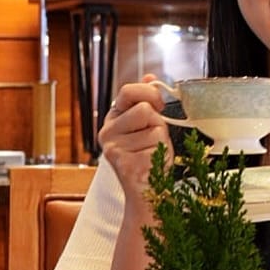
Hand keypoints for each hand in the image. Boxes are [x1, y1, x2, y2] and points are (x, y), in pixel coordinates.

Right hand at [98, 75, 171, 197]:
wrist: (148, 192)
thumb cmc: (150, 157)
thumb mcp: (149, 125)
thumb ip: (147, 102)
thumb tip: (150, 77)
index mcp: (113, 118)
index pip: (128, 91)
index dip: (149, 93)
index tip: (159, 104)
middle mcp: (107, 131)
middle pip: (144, 109)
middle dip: (157, 123)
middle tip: (152, 139)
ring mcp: (113, 147)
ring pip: (154, 128)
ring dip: (160, 140)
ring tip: (151, 153)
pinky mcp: (123, 161)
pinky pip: (156, 145)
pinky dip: (161, 154)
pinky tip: (151, 163)